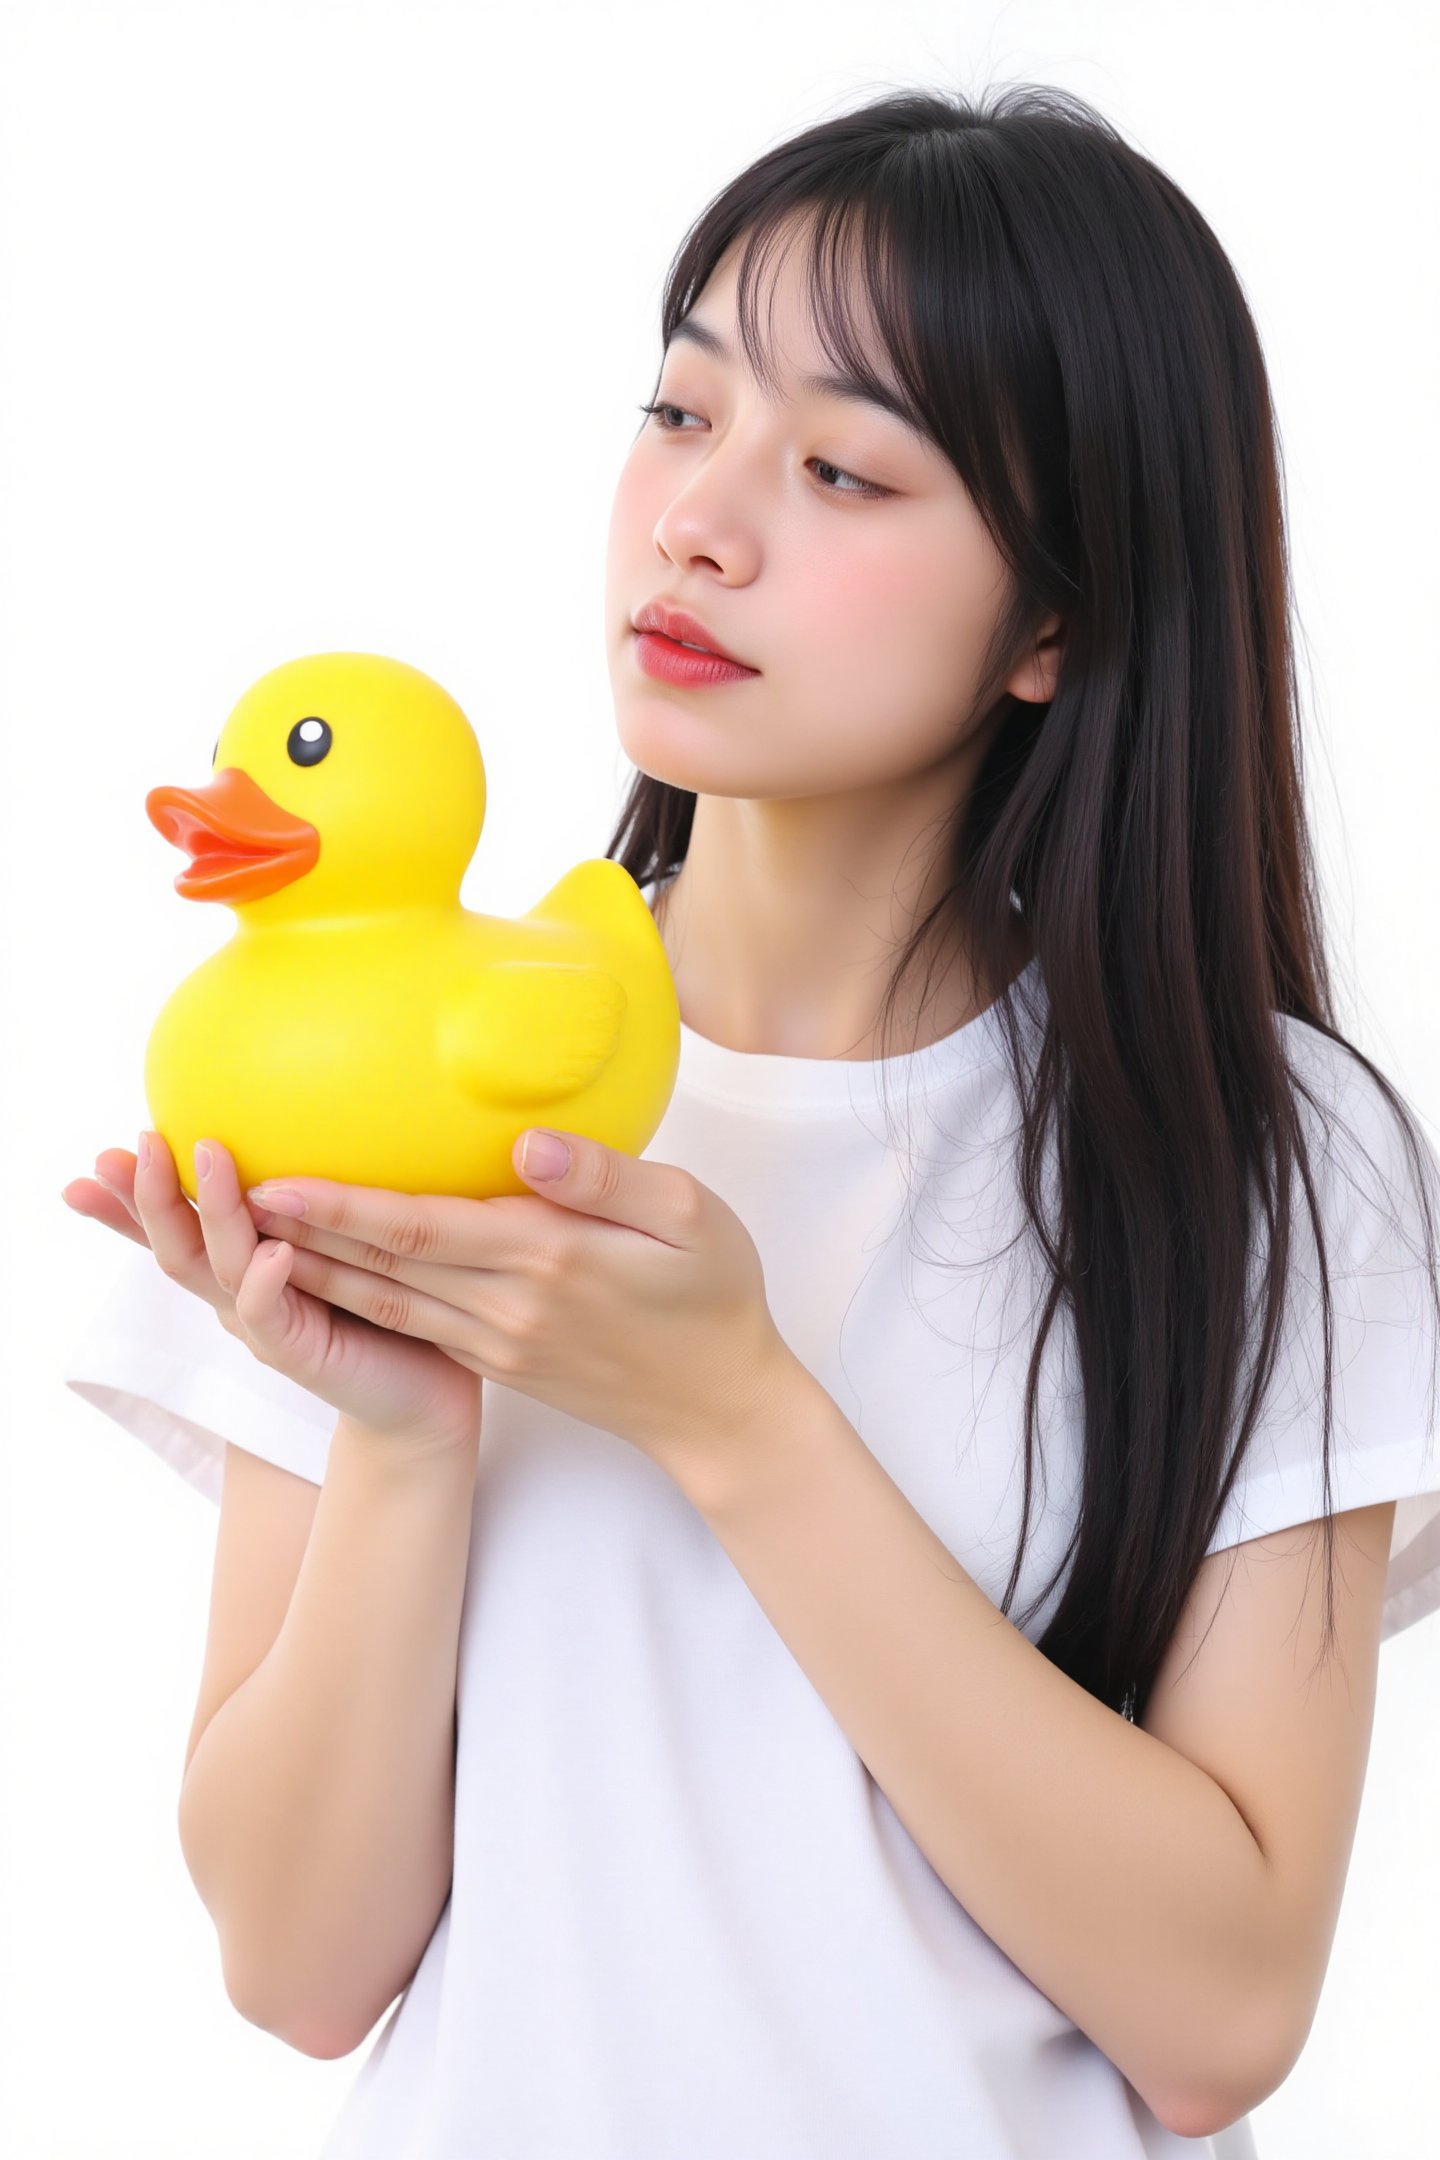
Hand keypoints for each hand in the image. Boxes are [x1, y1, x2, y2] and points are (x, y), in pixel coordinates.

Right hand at [61, 1137, 481, 1456]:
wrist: (427, 1392)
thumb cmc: (393, 1304)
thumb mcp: (352, 1233)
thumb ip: (325, 1187)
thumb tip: (332, 1099)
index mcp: (241, 1263)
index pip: (174, 1225)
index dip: (129, 1197)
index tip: (95, 1160)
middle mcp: (239, 1293)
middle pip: (175, 1244)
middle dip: (145, 1195)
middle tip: (130, 1145)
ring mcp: (265, 1324)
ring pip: (215, 1268)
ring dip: (209, 1211)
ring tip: (208, 1157)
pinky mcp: (300, 1353)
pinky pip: (271, 1315)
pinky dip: (265, 1281)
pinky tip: (274, 1251)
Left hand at [237, 1124, 796, 1493]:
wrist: (720, 1408)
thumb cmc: (715, 1298)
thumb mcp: (690, 1218)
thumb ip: (606, 1177)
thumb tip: (530, 1146)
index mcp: (546, 1261)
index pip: (420, 1228)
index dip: (341, 1205)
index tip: (275, 1179)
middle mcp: (505, 1308)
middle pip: (381, 1266)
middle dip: (298, 1233)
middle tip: (226, 1198)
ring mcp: (497, 1343)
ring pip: (383, 1300)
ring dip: (311, 1270)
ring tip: (247, 1234)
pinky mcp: (499, 1361)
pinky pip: (410, 1324)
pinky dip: (356, 1298)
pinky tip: (325, 1274)